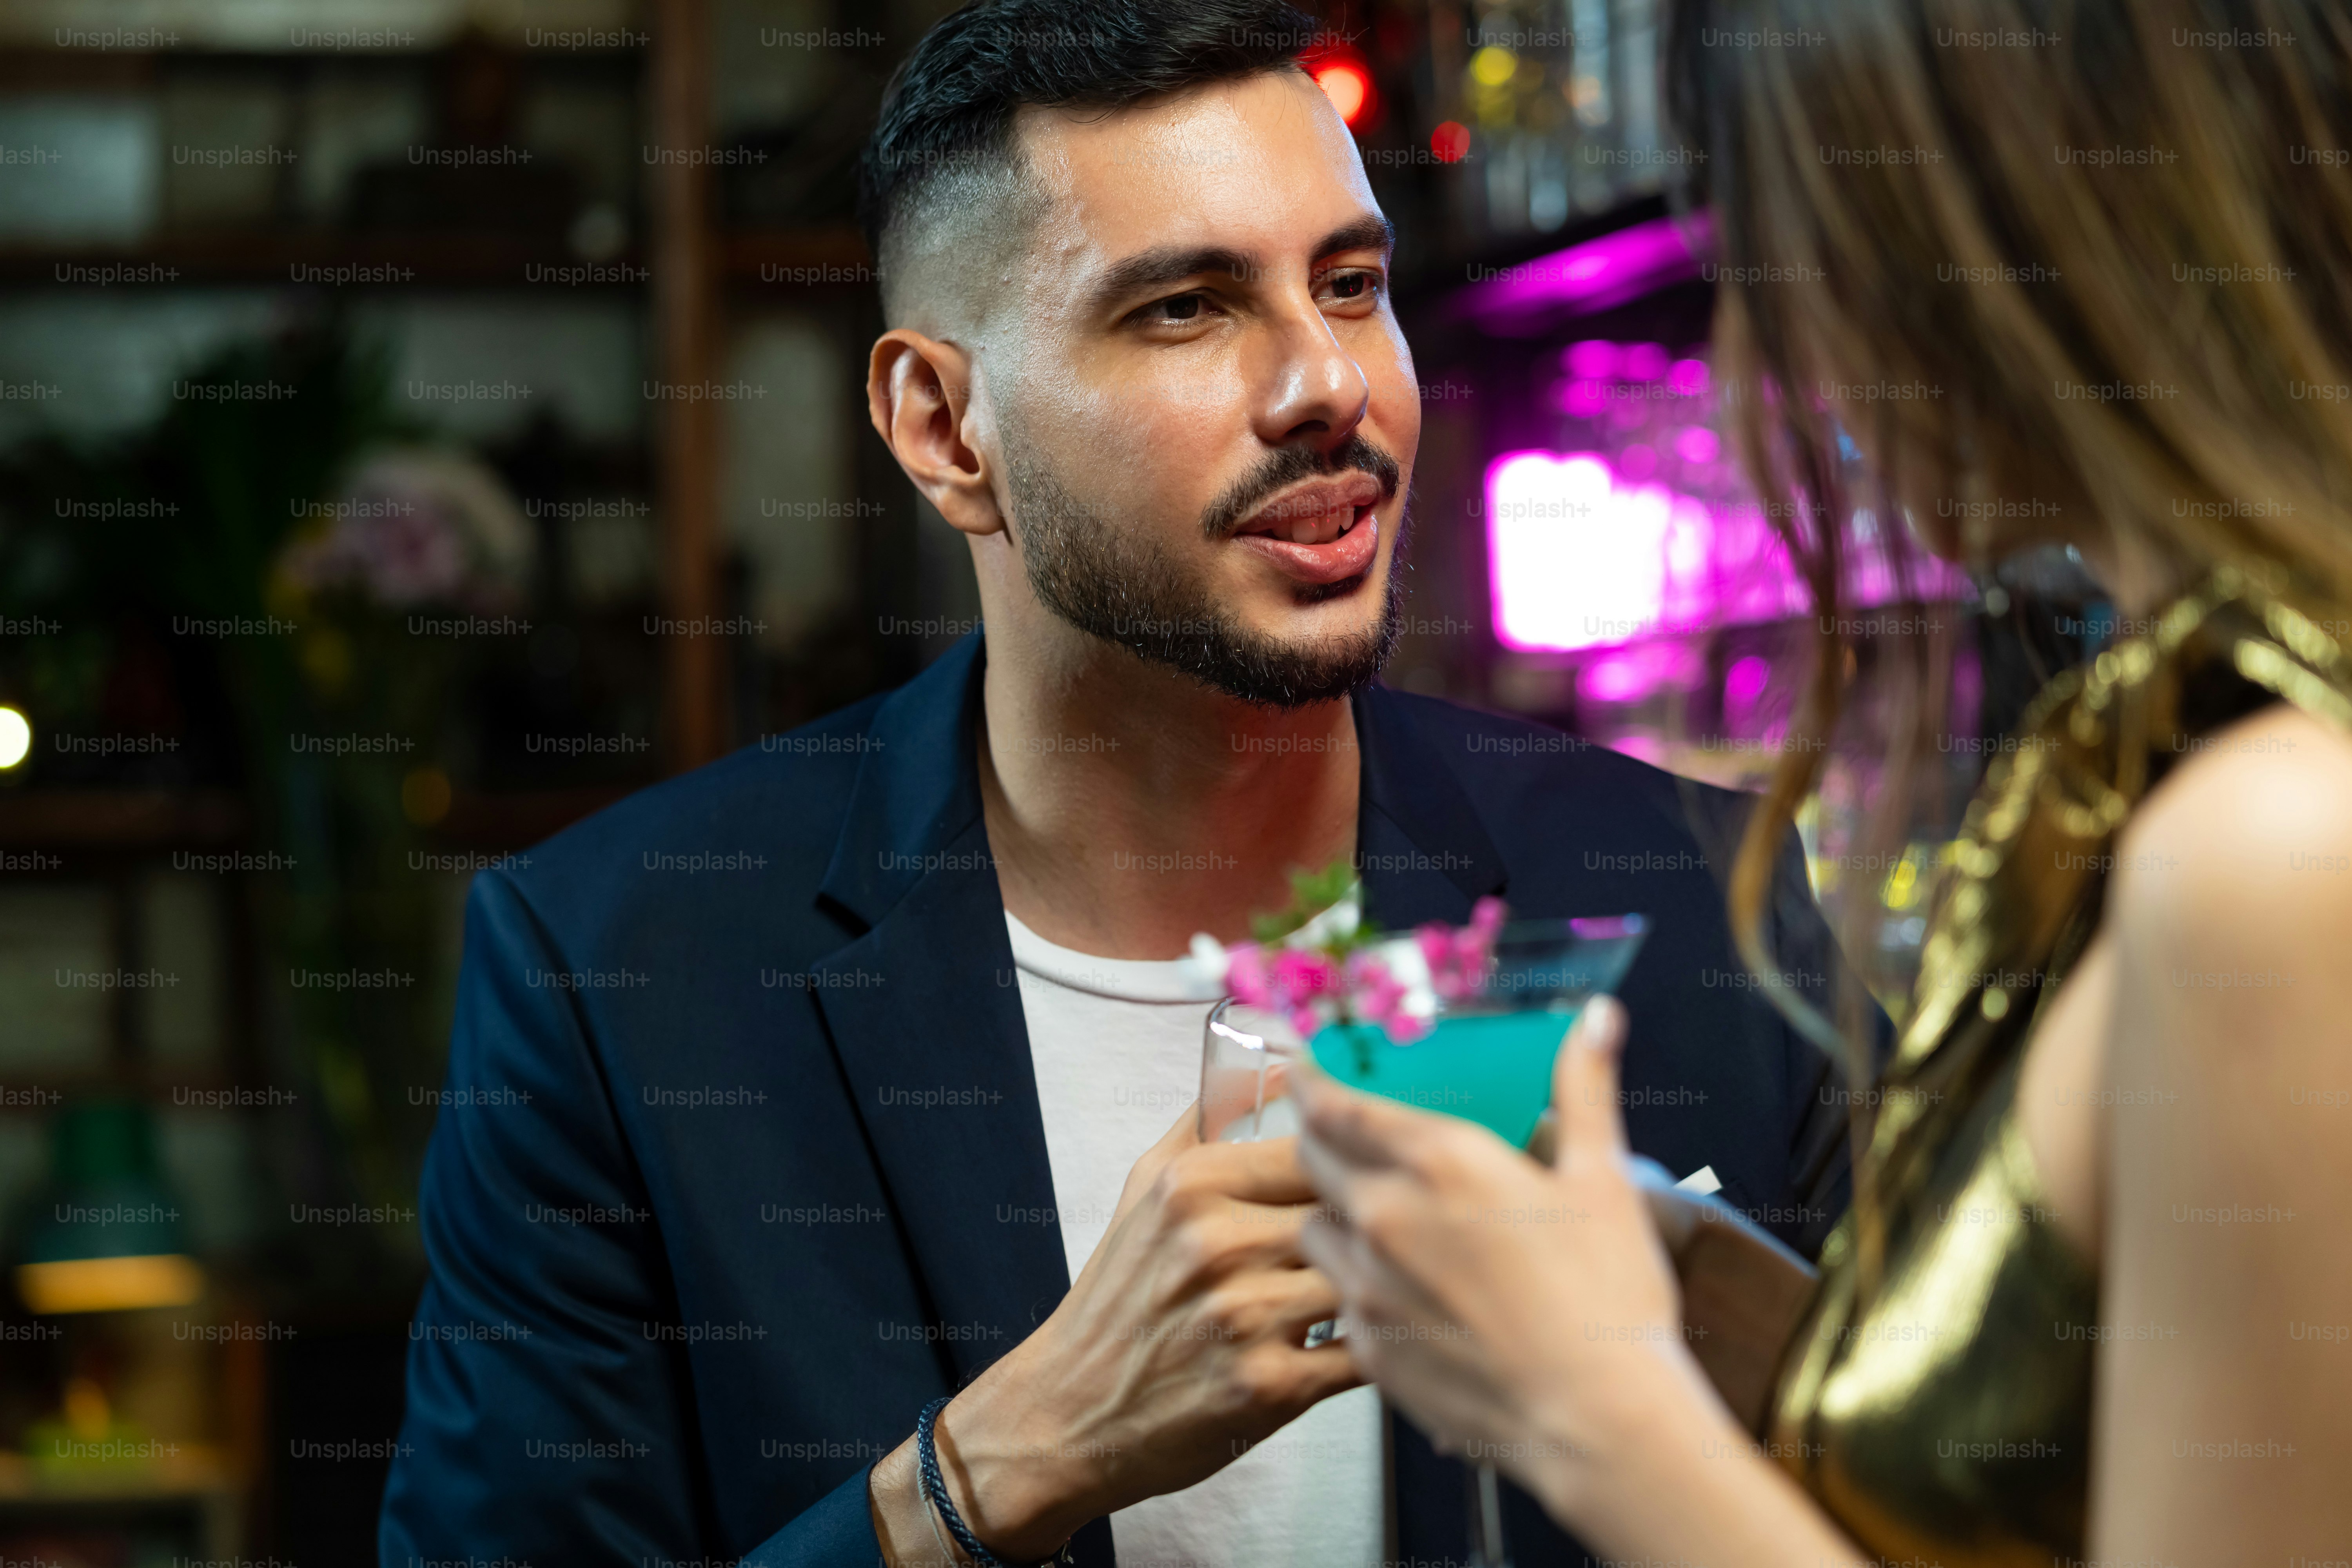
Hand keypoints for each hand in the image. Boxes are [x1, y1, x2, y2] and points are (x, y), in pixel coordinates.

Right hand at [870, 1104, 1361, 1562]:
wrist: (1069, 1412)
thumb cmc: (1118, 1299)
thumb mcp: (1147, 1188)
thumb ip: (1211, 1119)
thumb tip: (1278, 1067)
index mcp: (1193, 1185)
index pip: (1320, 1150)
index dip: (1355, 1170)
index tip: (1368, 1185)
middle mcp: (1218, 1244)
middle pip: (1349, 1213)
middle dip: (1376, 1230)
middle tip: (1394, 1241)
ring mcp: (1244, 1317)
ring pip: (1363, 1280)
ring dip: (1382, 1288)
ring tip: (1389, 1291)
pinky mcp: (1269, 1388)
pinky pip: (1362, 1353)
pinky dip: (1378, 1348)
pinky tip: (1372, 1343)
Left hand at [1291, 997, 1709, 1522]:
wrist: (1595, 1422)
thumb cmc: (1606, 1299)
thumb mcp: (1603, 1179)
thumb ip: (1585, 1088)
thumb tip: (1599, 1017)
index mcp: (1436, 1161)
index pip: (1332, 1102)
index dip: (1310, 1080)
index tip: (1305, 1070)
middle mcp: (1382, 1217)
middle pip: (1310, 1157)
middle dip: (1319, 1138)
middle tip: (1344, 1135)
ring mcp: (1367, 1288)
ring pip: (1314, 1228)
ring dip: (1334, 1214)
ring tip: (1377, 1218)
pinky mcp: (1368, 1349)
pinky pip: (1338, 1299)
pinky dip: (1358, 1285)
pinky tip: (1404, 1291)